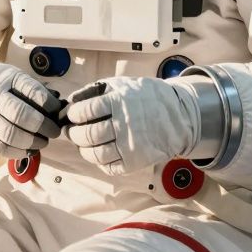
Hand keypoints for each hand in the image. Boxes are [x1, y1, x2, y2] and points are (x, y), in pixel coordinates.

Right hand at [0, 58, 61, 158]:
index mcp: (7, 79)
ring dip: (33, 142)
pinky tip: (29, 150)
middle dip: (43, 126)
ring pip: (11, 134)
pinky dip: (19, 152)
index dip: (50, 105)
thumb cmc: (1, 84)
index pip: (32, 91)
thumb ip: (36, 91)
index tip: (59, 112)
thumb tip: (61, 108)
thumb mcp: (15, 77)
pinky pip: (1, 148)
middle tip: (54, 132)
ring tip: (43, 142)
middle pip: (21, 115)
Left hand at [64, 76, 200, 175]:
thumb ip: (96, 89)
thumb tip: (71, 100)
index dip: (73, 114)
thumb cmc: (147, 97)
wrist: (179, 115)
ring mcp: (130, 145)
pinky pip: (110, 167)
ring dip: (83, 150)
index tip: (72, 115)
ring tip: (82, 144)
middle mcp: (124, 124)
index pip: (86, 111)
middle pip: (88, 134)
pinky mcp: (135, 161)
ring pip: (96, 154)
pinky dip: (99, 162)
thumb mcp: (123, 84)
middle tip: (72, 132)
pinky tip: (99, 154)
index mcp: (119, 102)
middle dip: (74, 134)